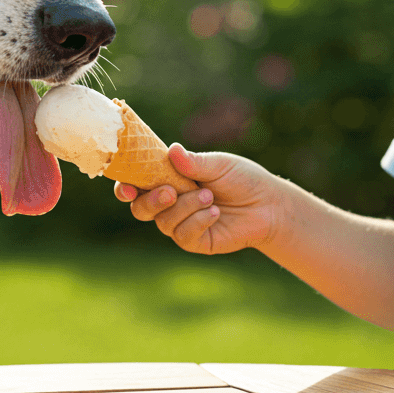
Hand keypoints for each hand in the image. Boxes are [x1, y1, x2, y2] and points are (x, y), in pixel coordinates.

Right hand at [113, 144, 279, 254]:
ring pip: (163, 222)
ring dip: (185, 208)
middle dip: (151, 201)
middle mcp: (170, 204)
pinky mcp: (196, 242)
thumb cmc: (242, 179)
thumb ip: (194, 162)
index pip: (136, 185)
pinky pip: (183, 236)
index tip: (127, 187)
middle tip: (171, 191)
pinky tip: (215, 213)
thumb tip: (171, 150)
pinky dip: (198, 222)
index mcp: (168, 180)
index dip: (125, 187)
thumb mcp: (217, 165)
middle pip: (140, 209)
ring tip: (210, 197)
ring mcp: (181, 224)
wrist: (268, 204)